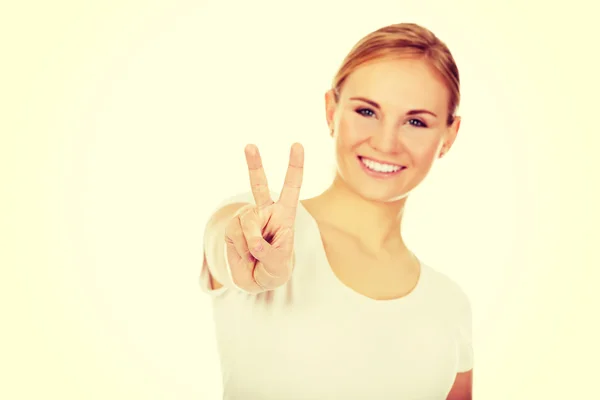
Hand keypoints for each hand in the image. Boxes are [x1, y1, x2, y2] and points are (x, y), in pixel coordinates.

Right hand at [224, 143, 303, 292]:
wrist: (254, 281)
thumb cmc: (274, 270)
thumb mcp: (279, 267)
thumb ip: (269, 254)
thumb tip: (254, 242)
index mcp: (285, 215)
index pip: (291, 188)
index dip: (295, 167)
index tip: (297, 145)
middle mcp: (265, 212)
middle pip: (259, 185)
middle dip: (254, 165)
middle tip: (250, 146)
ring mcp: (247, 218)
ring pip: (247, 223)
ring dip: (251, 244)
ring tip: (255, 255)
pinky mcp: (232, 228)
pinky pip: (235, 234)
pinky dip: (241, 249)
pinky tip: (245, 254)